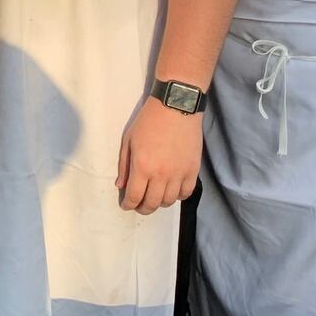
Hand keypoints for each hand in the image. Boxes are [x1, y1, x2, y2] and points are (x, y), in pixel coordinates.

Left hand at [117, 96, 202, 213]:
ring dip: (160, 203)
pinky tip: (171, 191)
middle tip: (139, 205)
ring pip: (169, 201)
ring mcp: (179, 174)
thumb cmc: (148, 121)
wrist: (176, 107)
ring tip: (154, 197)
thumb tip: (121, 186)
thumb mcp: (129, 140)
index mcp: (142, 167)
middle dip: (143, 208)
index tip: (126, 205)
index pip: (134, 196)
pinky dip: (178, 196)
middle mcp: (161, 175)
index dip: (128, 205)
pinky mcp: (193, 170)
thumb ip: (124, 166)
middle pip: (152, 203)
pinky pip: (186, 193)